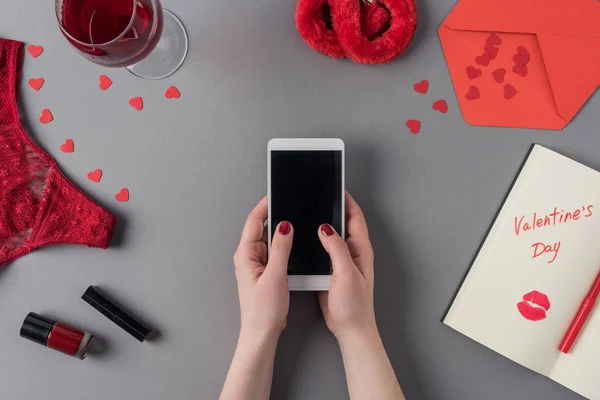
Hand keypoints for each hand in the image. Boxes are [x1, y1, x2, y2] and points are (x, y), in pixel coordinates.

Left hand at [233, 197, 292, 341]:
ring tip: (295, 224)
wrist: (262, 332)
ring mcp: (255, 264)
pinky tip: (292, 246)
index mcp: (246, 254)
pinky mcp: (264, 271)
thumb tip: (285, 225)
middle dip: (274, 215)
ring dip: (279, 232)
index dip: (264, 205)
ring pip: (268, 240)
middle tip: (290, 206)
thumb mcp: (276, 275)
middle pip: (260, 228)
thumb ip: (281, 248)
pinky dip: (282, 245)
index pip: (254, 221)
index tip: (275, 194)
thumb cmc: (264, 310)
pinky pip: (273, 251)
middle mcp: (248, 256)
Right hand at [318, 192, 376, 340]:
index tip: (336, 187)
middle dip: (333, 208)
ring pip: (332, 236)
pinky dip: (316, 243)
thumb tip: (326, 227)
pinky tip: (306, 239)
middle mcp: (353, 252)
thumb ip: (336, 248)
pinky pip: (323, 251)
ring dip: (322, 225)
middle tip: (320, 196)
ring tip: (310, 212)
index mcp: (360, 249)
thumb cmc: (355, 306)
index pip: (355, 217)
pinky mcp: (331, 271)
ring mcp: (342, 261)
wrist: (350, 329)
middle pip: (343, 223)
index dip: (347, 201)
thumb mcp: (346, 273)